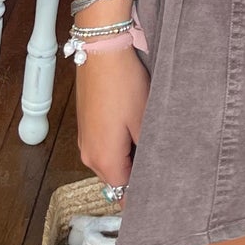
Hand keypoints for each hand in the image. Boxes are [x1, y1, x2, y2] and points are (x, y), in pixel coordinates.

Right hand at [76, 48, 149, 190]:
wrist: (101, 52)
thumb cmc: (124, 85)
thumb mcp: (144, 121)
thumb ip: (147, 153)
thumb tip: (151, 173)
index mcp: (103, 159)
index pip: (123, 191)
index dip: (142, 192)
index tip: (158, 188)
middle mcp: (88, 155)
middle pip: (115, 179)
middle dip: (135, 175)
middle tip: (160, 163)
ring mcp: (84, 140)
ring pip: (109, 162)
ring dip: (127, 159)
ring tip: (149, 142)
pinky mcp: (85, 126)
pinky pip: (103, 147)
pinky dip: (118, 146)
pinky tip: (134, 130)